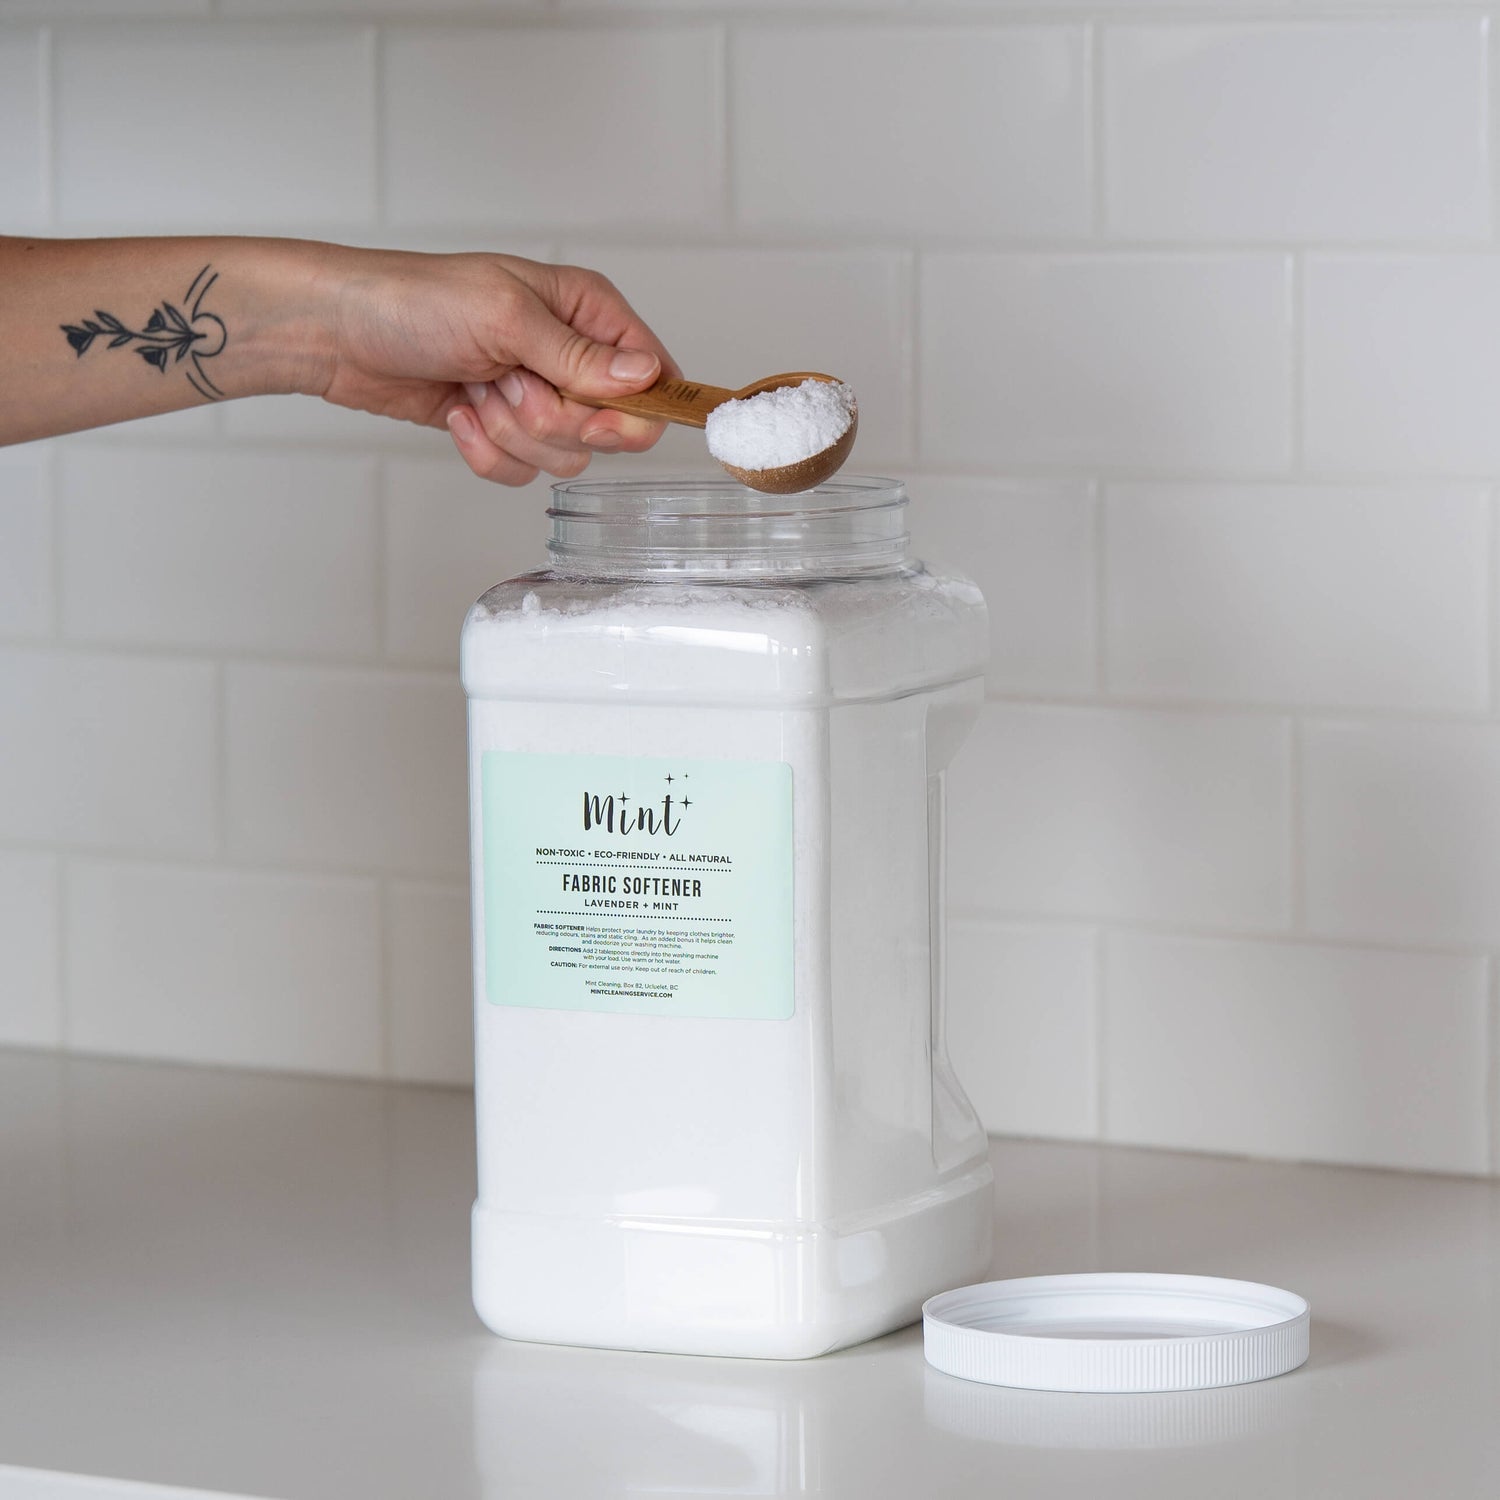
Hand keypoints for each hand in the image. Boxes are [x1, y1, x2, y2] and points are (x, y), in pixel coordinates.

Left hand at [315, 248, 679, 484]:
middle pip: (609, 428)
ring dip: (510, 432)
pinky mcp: (503, 429)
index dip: (630, 412)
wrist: (339, 333)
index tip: (590, 419)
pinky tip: (458, 411)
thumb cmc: (413, 301)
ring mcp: (536, 396)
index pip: (652, 377)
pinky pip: (522, 471)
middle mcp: (571, 355)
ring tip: (475, 389)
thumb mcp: (505, 318)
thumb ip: (579, 356)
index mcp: (586, 310)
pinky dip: (484, 450)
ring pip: (564, 456)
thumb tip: (645, 377)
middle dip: (551, 419)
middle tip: (509, 384)